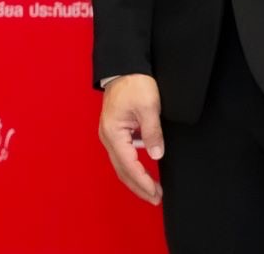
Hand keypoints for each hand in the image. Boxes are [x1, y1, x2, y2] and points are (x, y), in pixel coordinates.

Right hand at [98, 74, 163, 204]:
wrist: (124, 66)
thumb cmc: (134, 83)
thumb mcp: (148, 106)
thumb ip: (152, 132)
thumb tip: (156, 155)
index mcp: (113, 133)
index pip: (129, 165)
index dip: (143, 181)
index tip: (155, 193)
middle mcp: (108, 137)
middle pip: (122, 170)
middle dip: (138, 186)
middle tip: (155, 198)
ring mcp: (110, 134)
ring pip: (122, 164)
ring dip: (136, 178)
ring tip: (152, 188)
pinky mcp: (115, 130)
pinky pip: (123, 154)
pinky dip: (133, 166)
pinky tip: (145, 169)